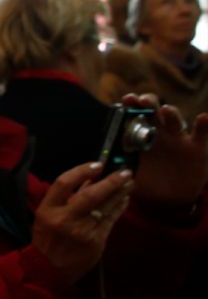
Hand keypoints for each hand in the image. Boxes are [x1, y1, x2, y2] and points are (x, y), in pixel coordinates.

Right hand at [31, 160, 132, 284]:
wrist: (49, 270)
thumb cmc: (47, 240)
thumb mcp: (48, 217)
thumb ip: (66, 198)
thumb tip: (89, 179)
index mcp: (48, 210)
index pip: (63, 183)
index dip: (81, 170)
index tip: (98, 164)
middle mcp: (65, 219)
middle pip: (90, 194)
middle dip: (110, 181)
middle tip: (124, 172)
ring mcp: (82, 231)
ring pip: (105, 207)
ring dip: (120, 193)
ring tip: (129, 182)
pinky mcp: (95, 241)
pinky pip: (111, 220)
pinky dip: (119, 208)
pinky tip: (125, 200)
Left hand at [122, 93, 207, 212]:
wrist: (168, 200)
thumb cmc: (144, 183)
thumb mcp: (128, 176)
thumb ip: (116, 171)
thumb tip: (101, 171)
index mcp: (139, 136)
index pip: (134, 116)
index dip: (131, 106)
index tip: (125, 99)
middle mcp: (158, 133)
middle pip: (154, 112)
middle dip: (149, 103)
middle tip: (142, 100)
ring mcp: (178, 139)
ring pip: (175, 121)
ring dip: (171, 113)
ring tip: (166, 110)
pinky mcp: (196, 148)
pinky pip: (201, 134)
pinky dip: (203, 126)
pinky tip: (203, 118)